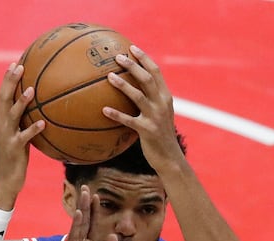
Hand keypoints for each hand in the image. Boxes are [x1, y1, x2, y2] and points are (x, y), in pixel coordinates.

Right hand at [0, 63, 44, 210]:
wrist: (5, 181)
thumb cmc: (16, 159)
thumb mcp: (21, 138)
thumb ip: (27, 124)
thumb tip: (44, 114)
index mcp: (3, 121)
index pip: (4, 95)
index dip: (8, 79)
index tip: (16, 62)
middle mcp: (2, 125)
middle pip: (4, 99)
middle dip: (11, 82)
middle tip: (19, 66)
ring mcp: (7, 137)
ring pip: (12, 115)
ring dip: (22, 102)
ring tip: (32, 90)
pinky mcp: (14, 149)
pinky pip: (24, 137)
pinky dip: (33, 129)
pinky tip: (43, 123)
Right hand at [51, 185, 116, 240]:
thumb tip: (112, 236)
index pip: (94, 226)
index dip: (96, 211)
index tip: (97, 196)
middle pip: (85, 221)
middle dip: (86, 204)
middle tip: (87, 187)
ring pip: (79, 224)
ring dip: (82, 208)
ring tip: (84, 193)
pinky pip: (75, 237)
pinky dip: (76, 225)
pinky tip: (78, 213)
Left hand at [102, 45, 185, 172]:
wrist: (170, 158)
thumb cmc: (160, 136)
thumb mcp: (160, 116)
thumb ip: (151, 101)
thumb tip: (132, 90)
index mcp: (166, 97)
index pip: (156, 72)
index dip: (144, 59)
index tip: (132, 48)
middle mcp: (162, 104)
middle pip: (147, 79)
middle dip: (133, 65)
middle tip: (117, 57)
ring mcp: (155, 117)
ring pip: (138, 96)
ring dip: (123, 85)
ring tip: (109, 76)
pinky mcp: (147, 131)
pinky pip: (128, 120)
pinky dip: (116, 114)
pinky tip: (103, 110)